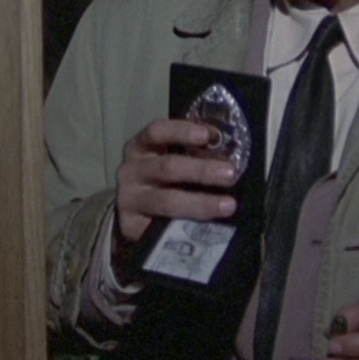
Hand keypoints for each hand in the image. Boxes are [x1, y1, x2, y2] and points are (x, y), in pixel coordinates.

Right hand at [113, 117, 239, 259]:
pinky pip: (163, 228)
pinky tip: (208, 228)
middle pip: (167, 167)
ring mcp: (130, 200)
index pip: (157, 132)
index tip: (207, 135)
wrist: (127, 213)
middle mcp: (132, 171)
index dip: (181, 131)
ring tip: (228, 205)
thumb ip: (190, 152)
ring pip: (167, 201)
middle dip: (201, 170)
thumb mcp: (165, 158)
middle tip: (230, 174)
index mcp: (140, 147)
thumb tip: (225, 149)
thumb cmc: (156, 179)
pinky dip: (188, 226)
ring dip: (200, 203)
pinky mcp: (133, 226)